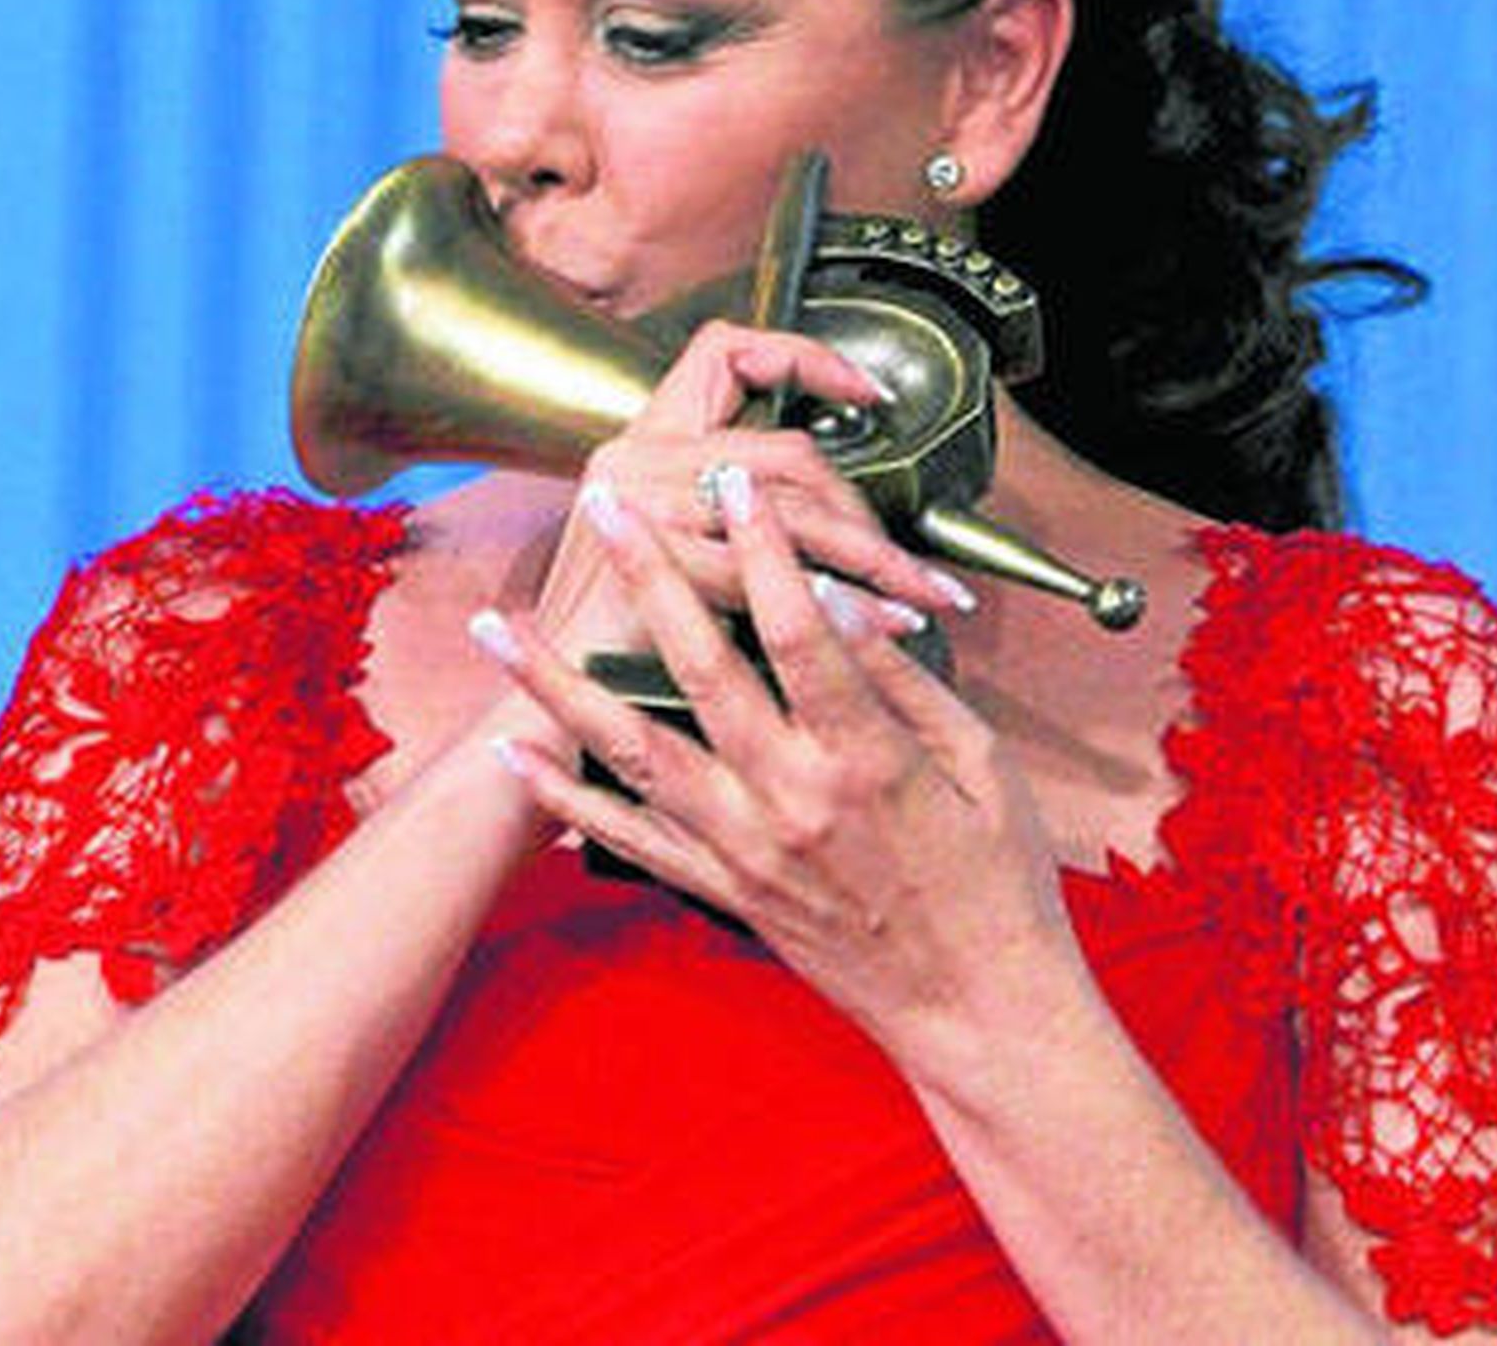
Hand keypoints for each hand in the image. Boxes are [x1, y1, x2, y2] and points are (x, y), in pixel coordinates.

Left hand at [482, 466, 1091, 1081]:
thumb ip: (899, 680)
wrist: (976, 1012)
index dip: (763, 548)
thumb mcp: (979, 761)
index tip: (733, 484)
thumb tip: (840, 598)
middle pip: (700, 670)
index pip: (798, 630)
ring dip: (560, 684)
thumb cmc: (995, 878)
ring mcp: (744, 850)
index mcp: (865, 758)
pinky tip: (514, 754)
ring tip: (502, 629)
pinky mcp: (723, 891)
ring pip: (634, 751)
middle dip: (649, 578)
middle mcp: (790, 799)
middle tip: (607, 508)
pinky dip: (565, 797)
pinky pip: (628, 838)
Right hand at [534, 319, 974, 664]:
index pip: (726, 353)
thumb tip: (838, 518)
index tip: (868, 394)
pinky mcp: (657, 560)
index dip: (804, 358)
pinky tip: (883, 623)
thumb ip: (732, 517)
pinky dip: (844, 602)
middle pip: (782, 453)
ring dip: (870, 555)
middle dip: (863, 511)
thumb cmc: (617, 643)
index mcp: (642, 442)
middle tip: (916, 563)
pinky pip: (774, 574)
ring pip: (787, 509)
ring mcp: (642, 503)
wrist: (547, 707)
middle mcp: (637, 459)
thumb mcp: (666, 556)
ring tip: (921, 594)